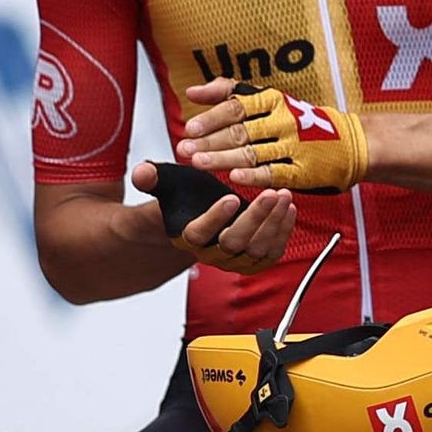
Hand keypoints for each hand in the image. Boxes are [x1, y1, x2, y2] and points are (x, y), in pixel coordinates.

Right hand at [132, 157, 295, 271]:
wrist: (200, 217)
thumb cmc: (185, 198)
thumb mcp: (168, 184)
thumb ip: (154, 178)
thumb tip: (141, 172)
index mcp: (187, 237)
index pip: (199, 234)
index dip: (215, 219)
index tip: (232, 198)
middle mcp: (211, 254)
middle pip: (234, 243)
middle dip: (255, 219)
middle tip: (271, 194)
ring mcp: (235, 260)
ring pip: (256, 249)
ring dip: (274, 223)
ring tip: (284, 196)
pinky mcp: (256, 260)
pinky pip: (272, 252)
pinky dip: (283, 232)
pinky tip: (289, 208)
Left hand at [181, 78, 370, 192]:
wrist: (351, 142)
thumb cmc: (302, 120)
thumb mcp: (269, 97)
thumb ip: (229, 92)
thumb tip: (192, 91)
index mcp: (273, 100)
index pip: (237, 108)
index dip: (212, 118)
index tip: (190, 127)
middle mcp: (283, 121)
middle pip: (240, 132)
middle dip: (210, 141)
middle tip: (185, 149)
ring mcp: (295, 146)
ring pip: (253, 153)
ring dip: (223, 159)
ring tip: (199, 164)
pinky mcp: (304, 170)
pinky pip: (275, 172)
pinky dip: (254, 175)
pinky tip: (234, 178)